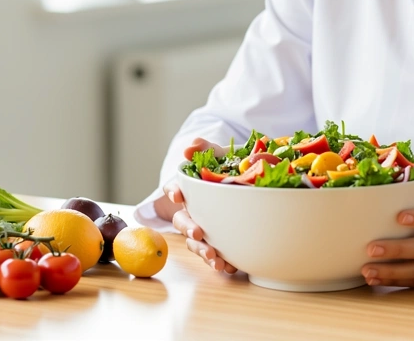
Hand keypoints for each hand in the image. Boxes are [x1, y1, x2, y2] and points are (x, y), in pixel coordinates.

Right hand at [163, 139, 237, 274]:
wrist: (240, 188)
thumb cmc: (222, 172)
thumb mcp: (217, 156)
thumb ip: (204, 148)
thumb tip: (191, 146)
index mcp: (188, 192)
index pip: (174, 189)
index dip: (173, 191)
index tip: (177, 195)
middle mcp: (191, 213)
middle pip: (182, 222)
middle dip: (188, 228)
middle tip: (197, 232)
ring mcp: (203, 230)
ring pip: (196, 243)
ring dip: (203, 251)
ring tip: (215, 260)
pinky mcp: (217, 244)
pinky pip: (215, 255)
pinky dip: (221, 263)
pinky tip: (230, 267)